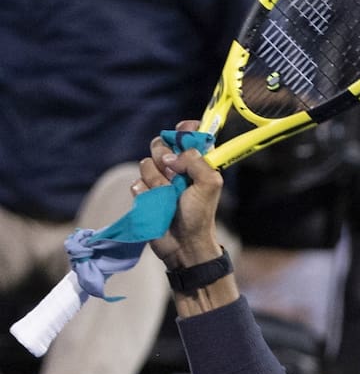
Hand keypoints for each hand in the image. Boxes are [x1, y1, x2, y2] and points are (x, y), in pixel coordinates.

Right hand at [138, 120, 223, 268]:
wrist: (183, 244)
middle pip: (160, 145)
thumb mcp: (209, 184)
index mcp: (196, 163)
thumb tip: (170, 157)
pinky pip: (136, 184)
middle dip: (164, 157)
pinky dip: (145, 194)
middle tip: (174, 174)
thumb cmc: (199, 215)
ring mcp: (159, 181)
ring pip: (145, 164)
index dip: (184, 130)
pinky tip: (155, 205)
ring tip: (168, 197)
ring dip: (157, 181)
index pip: (188, 136)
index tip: (181, 130)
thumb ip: (196, 162)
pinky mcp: (144, 194)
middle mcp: (177, 168)